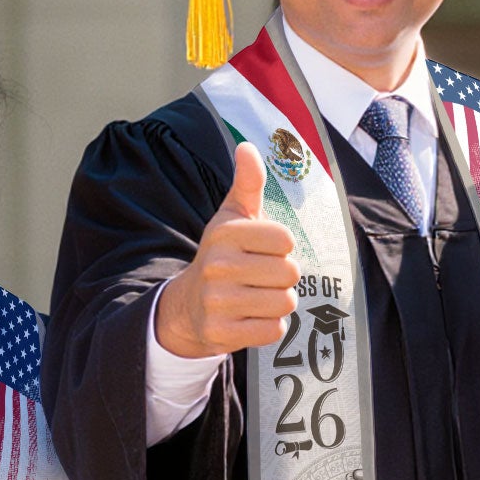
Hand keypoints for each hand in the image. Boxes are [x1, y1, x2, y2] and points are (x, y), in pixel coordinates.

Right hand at [153, 142, 300, 358]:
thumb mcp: (233, 217)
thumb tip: (247, 147)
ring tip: (257, 296)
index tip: (262, 250)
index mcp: (225, 233)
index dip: (281, 247)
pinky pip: (274, 330)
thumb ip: (248, 183)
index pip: (286, 239)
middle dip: (283, 277)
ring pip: (285, 302)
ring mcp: (218, 302)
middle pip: (290, 273)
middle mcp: (218, 265)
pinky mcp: (222, 332)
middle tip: (261, 277)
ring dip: (278, 302)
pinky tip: (251, 317)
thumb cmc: (223, 255)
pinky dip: (270, 326)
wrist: (189, 304)